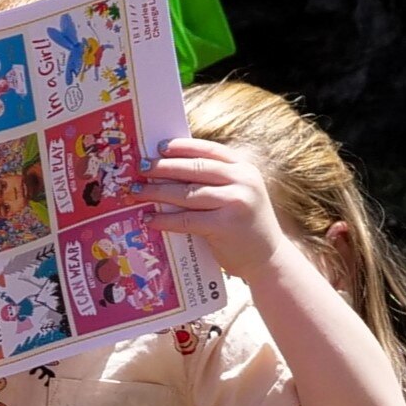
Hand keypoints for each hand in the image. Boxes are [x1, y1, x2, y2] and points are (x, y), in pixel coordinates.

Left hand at [142, 134, 289, 280]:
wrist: (267, 259)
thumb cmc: (245, 225)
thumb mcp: (238, 194)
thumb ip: (215, 180)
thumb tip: (169, 169)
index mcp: (244, 168)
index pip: (209, 150)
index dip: (182, 147)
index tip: (159, 147)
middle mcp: (242, 181)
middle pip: (195, 168)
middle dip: (163, 167)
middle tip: (141, 168)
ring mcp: (235, 203)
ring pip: (188, 193)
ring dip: (158, 192)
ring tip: (137, 192)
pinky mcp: (225, 226)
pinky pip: (187, 219)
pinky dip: (166, 219)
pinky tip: (151, 219)